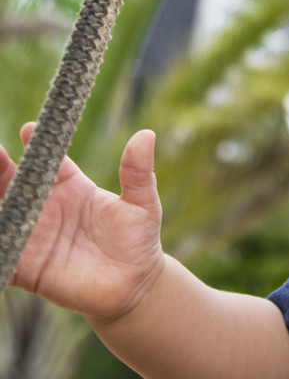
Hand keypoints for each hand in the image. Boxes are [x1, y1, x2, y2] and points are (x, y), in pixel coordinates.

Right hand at [0, 124, 165, 323]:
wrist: (133, 286)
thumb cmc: (138, 240)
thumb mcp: (142, 203)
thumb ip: (138, 172)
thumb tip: (147, 135)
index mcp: (70, 187)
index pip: (47, 160)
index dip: (37, 144)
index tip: (30, 129)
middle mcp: (45, 208)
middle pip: (14, 182)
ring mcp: (31, 236)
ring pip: (1, 214)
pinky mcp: (23, 267)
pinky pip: (0, 253)